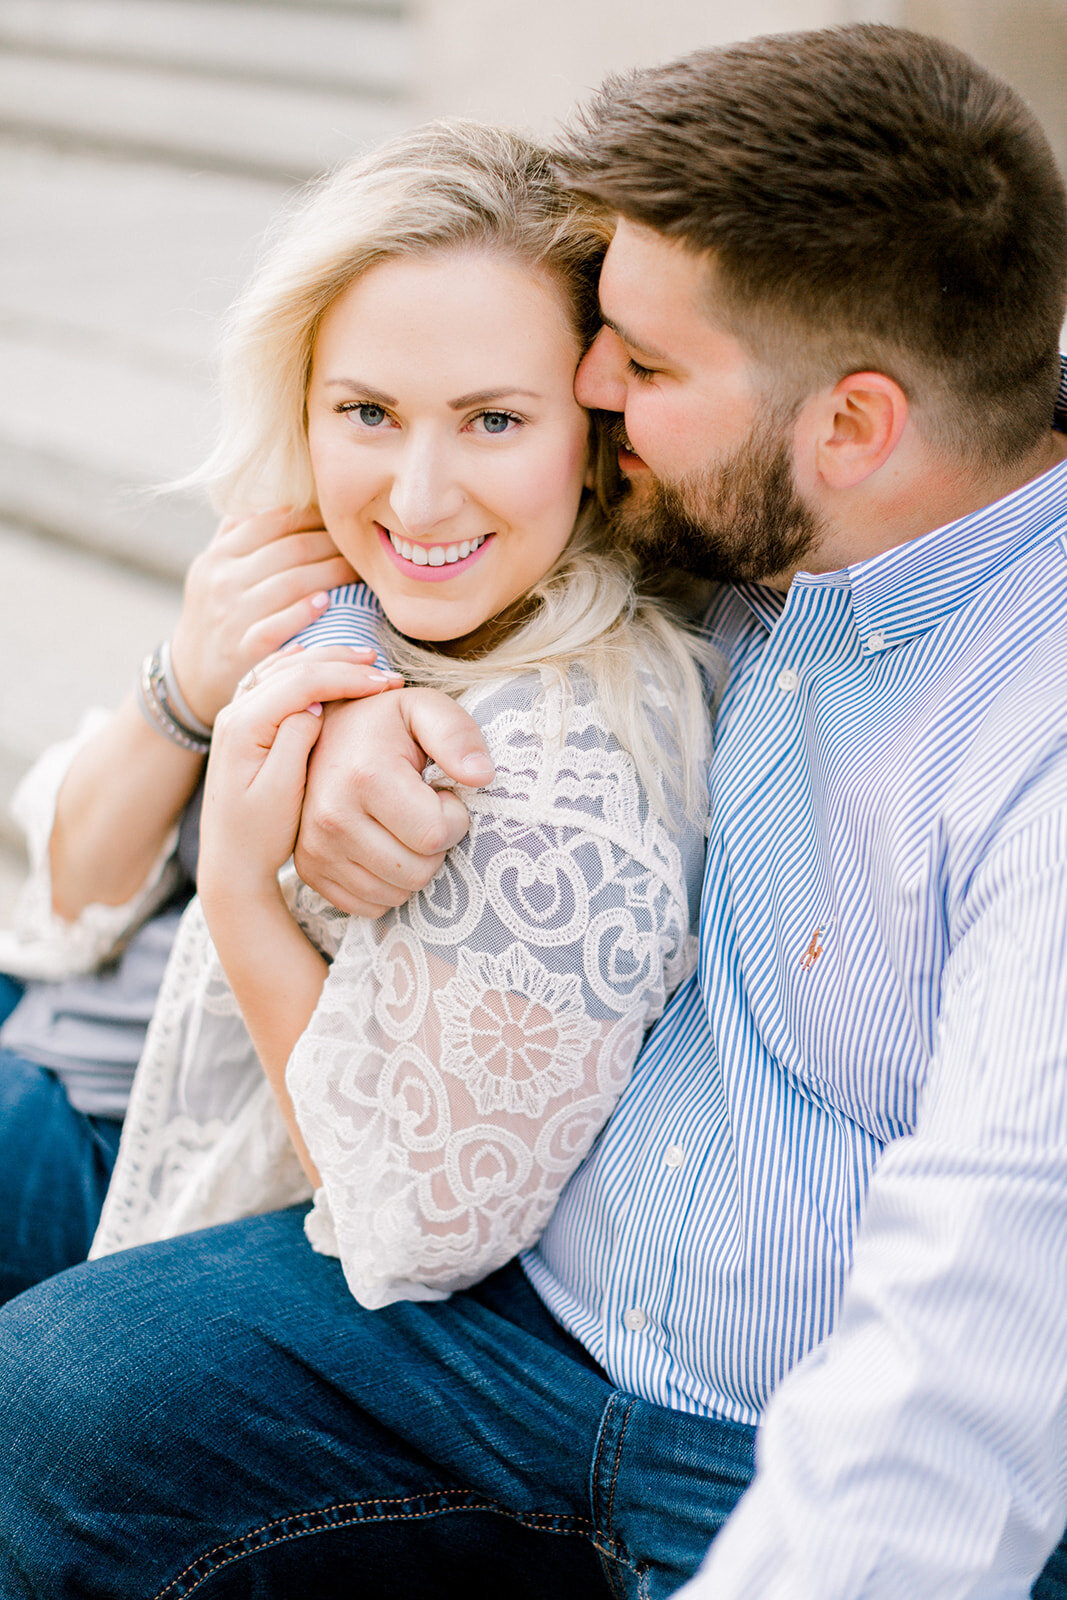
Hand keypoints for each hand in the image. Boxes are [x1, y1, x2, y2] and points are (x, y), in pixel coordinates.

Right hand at [169, 507, 357, 726]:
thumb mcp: (213, 571)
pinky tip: (328, 603)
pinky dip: (303, 611)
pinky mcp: (241, 650)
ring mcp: (231, 615)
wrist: (190, 676)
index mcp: (219, 555)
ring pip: (291, 582)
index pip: (275, 520)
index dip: (315, 516)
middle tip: (362, 546)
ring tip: (359, 573)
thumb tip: (268, 500)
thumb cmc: (215, 616)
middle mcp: (222, 580)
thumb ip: (237, 536)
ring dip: (332, 574)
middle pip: (291, 548)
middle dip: (333, 543)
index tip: (343, 518)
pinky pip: (276, 625)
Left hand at [198, 647, 401, 901]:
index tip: (386, 684)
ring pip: (284, 668)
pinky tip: (323, 662)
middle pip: (293, 667)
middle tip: (384, 670)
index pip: (302, 682)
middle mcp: (236, 713)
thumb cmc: (258, 836)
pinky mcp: (247, 724)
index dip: (347, 677)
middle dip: (341, 663)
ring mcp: (239, 716)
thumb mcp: (280, 793)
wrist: (230, 861)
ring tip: (364, 663)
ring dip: (326, 661)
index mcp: (244, 726)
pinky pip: (276, 679)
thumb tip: (314, 707)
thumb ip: (294, 743)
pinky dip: (304, 666)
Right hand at [294, 687, 494, 916]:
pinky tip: (382, 846)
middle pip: (418, 872)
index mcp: (364, 777)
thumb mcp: (424, 709)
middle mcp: (331, 818)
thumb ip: (457, 735)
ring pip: (396, 894)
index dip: (453, 818)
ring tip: (400, 825)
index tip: (441, 794)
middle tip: (421, 811)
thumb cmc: (383, 724)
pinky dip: (386, 884)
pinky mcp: (309, 870)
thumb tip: (482, 776)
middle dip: (434, 845)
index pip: (435, 835)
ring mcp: (316, 849)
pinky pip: (370, 905)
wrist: (323, 734)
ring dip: (412, 866)